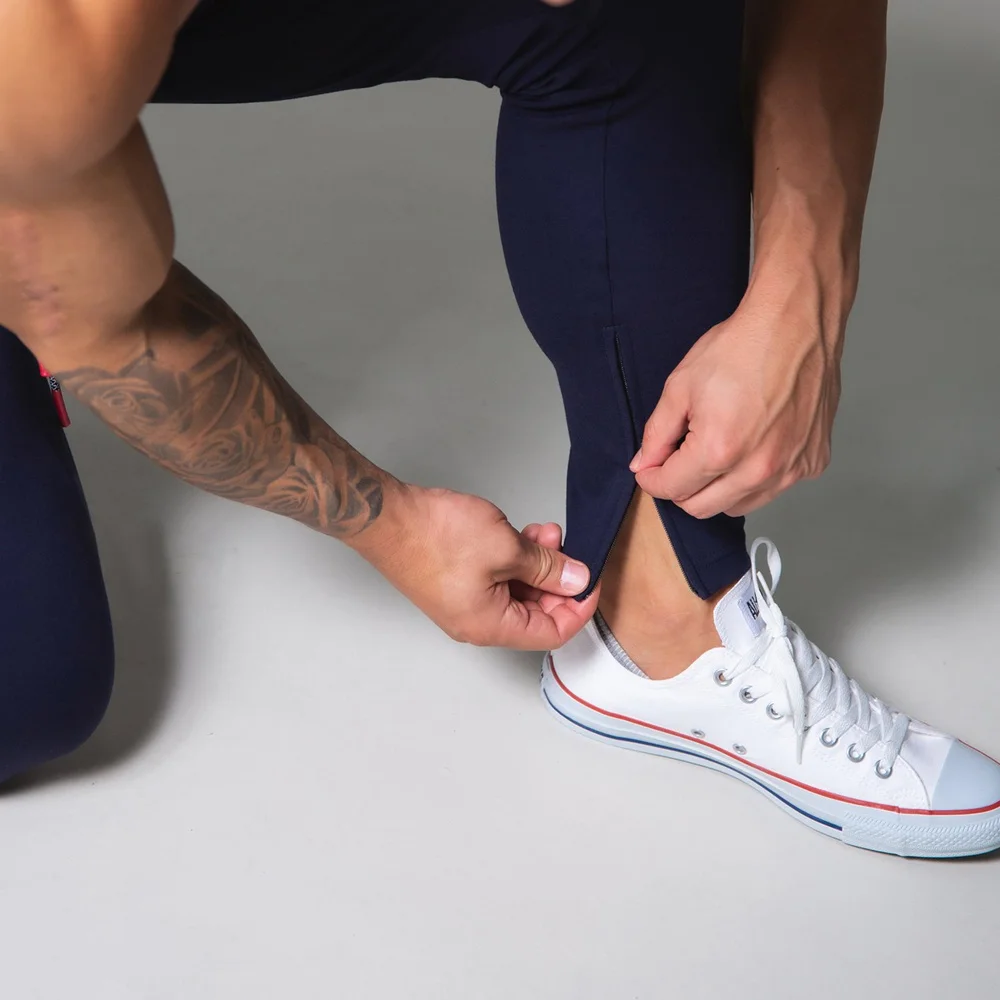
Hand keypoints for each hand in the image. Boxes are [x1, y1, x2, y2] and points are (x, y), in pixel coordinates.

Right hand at [354, 484, 598, 649]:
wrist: (387, 518)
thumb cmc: (435, 536)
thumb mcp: (506, 548)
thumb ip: (547, 568)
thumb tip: (577, 580)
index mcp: (490, 626)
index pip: (552, 633)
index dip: (578, 608)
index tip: (591, 581)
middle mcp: (476, 624)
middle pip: (535, 613)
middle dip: (557, 579)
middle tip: (567, 546)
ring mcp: (464, 605)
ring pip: (518, 593)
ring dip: (537, 564)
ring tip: (543, 532)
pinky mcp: (456, 585)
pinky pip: (498, 581)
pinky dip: (516, 560)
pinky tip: (522, 535)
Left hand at [631, 295, 840, 518]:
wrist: (796, 322)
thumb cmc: (742, 347)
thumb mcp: (680, 386)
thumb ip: (657, 433)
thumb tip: (644, 464)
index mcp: (719, 450)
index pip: (672, 489)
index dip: (653, 479)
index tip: (650, 469)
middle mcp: (758, 469)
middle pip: (701, 508)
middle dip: (681, 488)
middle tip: (679, 460)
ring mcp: (790, 468)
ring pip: (737, 505)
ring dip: (718, 489)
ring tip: (717, 450)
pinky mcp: (812, 462)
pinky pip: (773, 489)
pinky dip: (756, 478)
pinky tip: (753, 444)